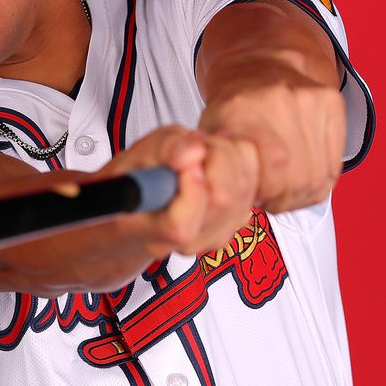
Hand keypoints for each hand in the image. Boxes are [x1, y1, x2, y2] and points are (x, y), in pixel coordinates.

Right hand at [90, 125, 256, 260]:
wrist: (137, 208)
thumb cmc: (131, 184)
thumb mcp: (130, 159)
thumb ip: (160, 151)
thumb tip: (193, 152)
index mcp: (153, 233)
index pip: (181, 226)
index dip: (189, 188)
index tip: (184, 159)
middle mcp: (189, 242)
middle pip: (221, 201)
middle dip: (213, 156)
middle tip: (192, 144)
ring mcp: (216, 235)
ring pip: (243, 189)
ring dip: (228, 154)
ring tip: (202, 148)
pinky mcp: (236, 222)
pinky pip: (255, 185)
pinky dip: (241, 159)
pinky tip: (217, 156)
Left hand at [199, 58, 344, 212]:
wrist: (259, 64)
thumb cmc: (232, 108)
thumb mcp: (210, 136)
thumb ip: (215, 167)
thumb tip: (227, 198)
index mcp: (239, 110)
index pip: (270, 172)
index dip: (266, 194)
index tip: (256, 197)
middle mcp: (277, 101)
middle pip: (297, 177)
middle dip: (283, 198)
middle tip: (271, 197)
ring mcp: (309, 99)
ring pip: (319, 175)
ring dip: (302, 193)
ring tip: (284, 189)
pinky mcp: (331, 102)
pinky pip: (335, 163)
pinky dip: (320, 181)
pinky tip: (302, 178)